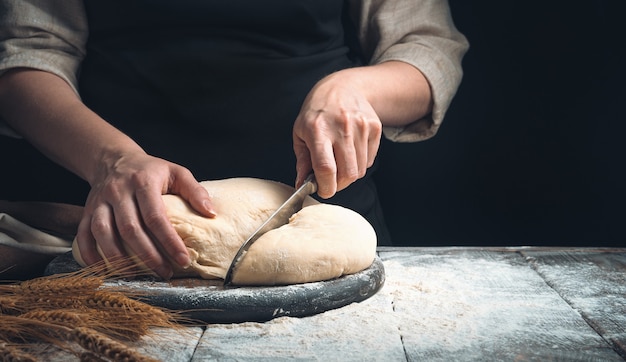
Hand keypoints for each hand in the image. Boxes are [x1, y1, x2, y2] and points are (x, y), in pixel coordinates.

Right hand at [75, 152, 215, 278]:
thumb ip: (195, 190)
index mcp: (143, 182)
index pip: (156, 217)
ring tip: (137, 276)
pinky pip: (84, 236)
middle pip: (130, 229)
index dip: (169, 241)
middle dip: (148, 255)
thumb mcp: (176, 172)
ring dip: (119, 259)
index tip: (183, 260)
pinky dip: (91, 256)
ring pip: (104, 233)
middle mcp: (118, 191)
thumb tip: (211, 213)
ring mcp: (99, 202)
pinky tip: (105, 271)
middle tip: (165, 273)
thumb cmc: (151, 170)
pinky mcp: (86, 211)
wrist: (114, 159)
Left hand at [293, 69, 381, 197]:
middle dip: (338, 185)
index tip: (322, 190)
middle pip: (347, 173)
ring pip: (359, 170)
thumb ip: (302, 161)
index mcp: (318, 129)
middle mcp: (341, 127)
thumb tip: (301, 185)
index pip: (325, 167)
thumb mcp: (300, 133)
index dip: (325, 186)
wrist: (342, 88)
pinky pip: (369, 160)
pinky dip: (359, 163)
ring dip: (348, 175)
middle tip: (330, 181)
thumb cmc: (317, 113)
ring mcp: (361, 126)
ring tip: (339, 163)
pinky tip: (350, 151)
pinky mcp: (374, 127)